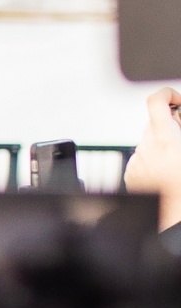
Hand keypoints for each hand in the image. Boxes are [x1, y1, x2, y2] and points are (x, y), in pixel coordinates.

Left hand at [125, 88, 180, 229]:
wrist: (173, 213)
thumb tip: (179, 114)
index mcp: (165, 139)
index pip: (156, 101)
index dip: (168, 94)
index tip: (178, 100)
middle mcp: (146, 147)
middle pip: (155, 124)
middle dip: (172, 126)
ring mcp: (136, 161)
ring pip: (150, 143)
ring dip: (164, 146)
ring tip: (177, 162)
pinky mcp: (131, 175)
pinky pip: (142, 159)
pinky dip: (154, 161)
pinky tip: (166, 174)